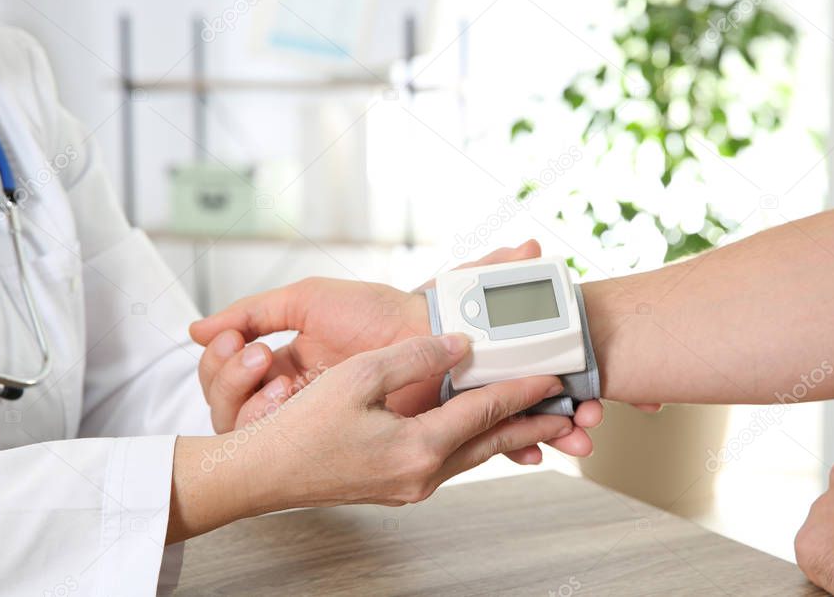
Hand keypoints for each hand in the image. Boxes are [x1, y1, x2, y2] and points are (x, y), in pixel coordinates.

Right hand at [168, 335, 573, 541]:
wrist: (263, 473)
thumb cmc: (300, 426)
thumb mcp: (359, 377)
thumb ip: (416, 357)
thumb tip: (459, 346)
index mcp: (419, 445)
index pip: (486, 411)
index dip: (523, 389)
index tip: (552, 375)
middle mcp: (422, 473)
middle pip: (493, 442)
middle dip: (534, 424)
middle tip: (570, 412)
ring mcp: (410, 485)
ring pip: (474, 455)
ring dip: (507, 437)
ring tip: (539, 424)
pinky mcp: (398, 487)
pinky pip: (450, 462)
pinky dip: (474, 445)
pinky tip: (479, 435)